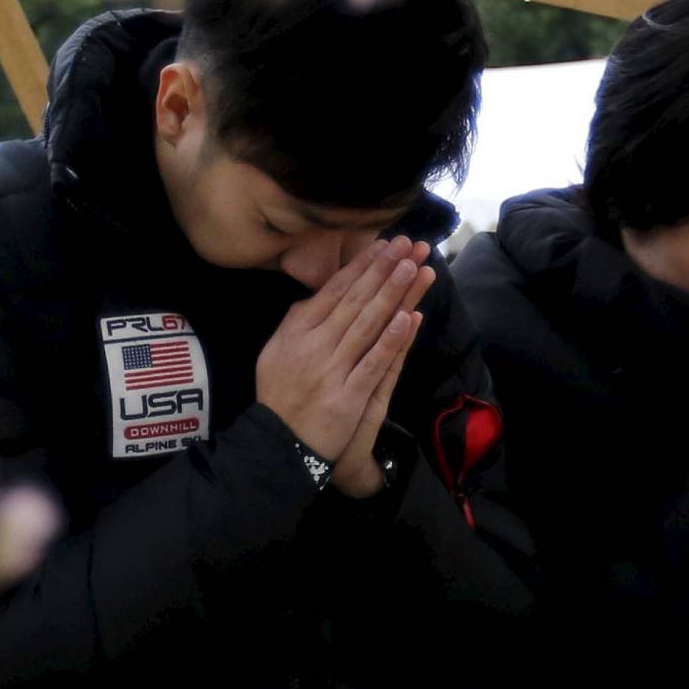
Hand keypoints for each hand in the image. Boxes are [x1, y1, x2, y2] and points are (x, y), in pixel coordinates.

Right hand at [256, 237, 434, 462]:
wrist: (279, 444)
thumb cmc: (280, 395)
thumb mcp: (275, 352)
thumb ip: (295, 322)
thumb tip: (315, 294)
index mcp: (297, 331)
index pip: (334, 291)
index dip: (361, 266)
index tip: (383, 244)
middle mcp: (314, 346)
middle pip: (355, 302)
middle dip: (383, 271)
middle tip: (406, 245)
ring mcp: (332, 371)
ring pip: (367, 326)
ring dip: (392, 295)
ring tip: (413, 269)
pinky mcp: (348, 396)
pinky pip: (373, 364)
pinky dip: (391, 341)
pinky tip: (408, 319)